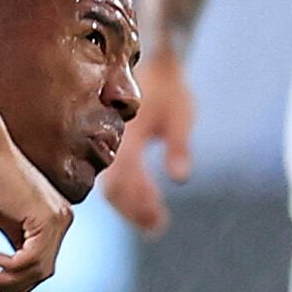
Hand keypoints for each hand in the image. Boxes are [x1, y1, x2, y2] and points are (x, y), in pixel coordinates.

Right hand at [0, 137, 71, 291]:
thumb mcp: (0, 220)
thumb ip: (11, 242)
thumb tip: (4, 268)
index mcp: (54, 221)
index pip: (42, 265)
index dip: (19, 284)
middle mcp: (62, 221)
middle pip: (43, 272)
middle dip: (12, 286)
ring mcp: (58, 219)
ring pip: (38, 270)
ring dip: (6, 280)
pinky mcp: (48, 218)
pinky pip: (33, 259)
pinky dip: (11, 268)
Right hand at [99, 42, 195, 233]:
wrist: (155, 64)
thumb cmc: (169, 89)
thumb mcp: (181, 116)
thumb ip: (179, 147)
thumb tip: (181, 178)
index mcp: (126, 137)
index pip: (125, 180)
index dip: (139, 204)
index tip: (159, 219)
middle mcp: (112, 144)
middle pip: (114, 190)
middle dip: (134, 211)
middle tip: (157, 226)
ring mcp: (110, 146)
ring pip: (111, 187)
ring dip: (131, 207)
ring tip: (153, 222)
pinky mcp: (114, 147)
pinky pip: (114, 177)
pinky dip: (129, 194)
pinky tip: (146, 203)